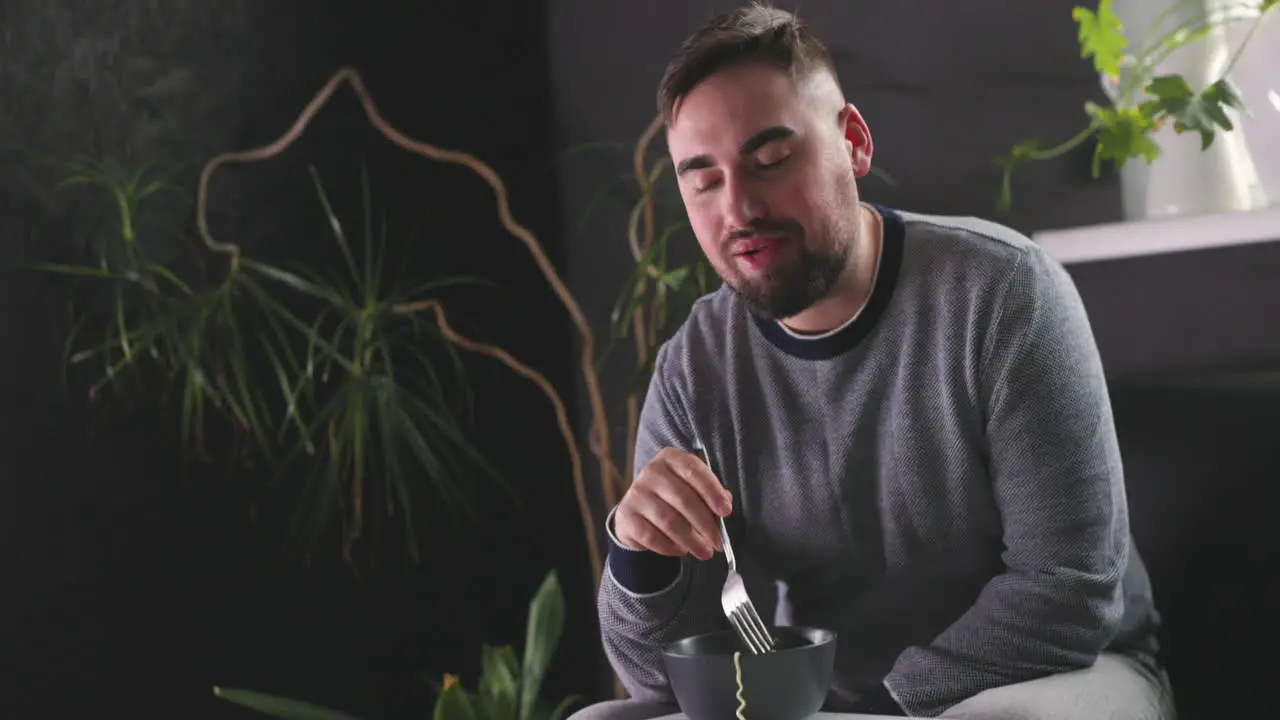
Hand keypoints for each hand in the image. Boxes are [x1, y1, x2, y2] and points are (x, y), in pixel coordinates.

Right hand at [614, 447, 733, 560]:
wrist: (640, 513)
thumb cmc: (674, 499)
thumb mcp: (693, 489)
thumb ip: (710, 494)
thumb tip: (725, 504)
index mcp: (671, 458)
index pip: (693, 470)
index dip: (712, 491)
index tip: (726, 511)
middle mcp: (651, 471)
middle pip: (683, 498)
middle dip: (705, 524)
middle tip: (718, 542)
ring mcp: (636, 493)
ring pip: (669, 521)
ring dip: (691, 541)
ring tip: (704, 552)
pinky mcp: (626, 516)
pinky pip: (652, 536)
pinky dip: (671, 547)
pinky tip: (682, 550)